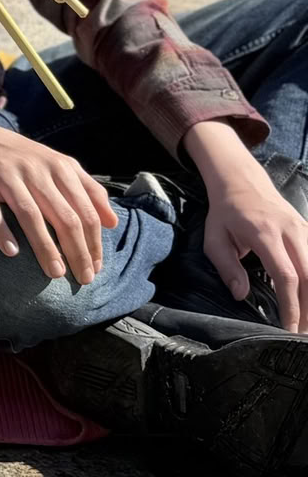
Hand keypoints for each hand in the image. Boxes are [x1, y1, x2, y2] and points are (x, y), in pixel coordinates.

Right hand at [0, 118, 116, 284]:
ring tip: (55, 273)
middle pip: (64, 216)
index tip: (96, 268)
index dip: (94, 243)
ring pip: (30, 214)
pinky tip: (11, 251)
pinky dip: (1, 230)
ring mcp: (5, 172)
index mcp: (59, 167)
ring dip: (45, 247)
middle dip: (77, 252)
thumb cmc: (20, 157)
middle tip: (83, 279)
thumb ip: (87, 189)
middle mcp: (35, 169)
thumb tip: (112, 222)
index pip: (86, 211)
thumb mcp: (57, 164)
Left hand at [192, 147, 307, 332]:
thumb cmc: (226, 212)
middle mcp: (290, 231)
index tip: (288, 327)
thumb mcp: (214, 237)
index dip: (291, 305)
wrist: (241, 180)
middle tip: (302, 333)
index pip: (286, 275)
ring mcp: (303, 229)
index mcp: (265, 233)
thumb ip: (226, 267)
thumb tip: (241, 295)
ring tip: (307, 321)